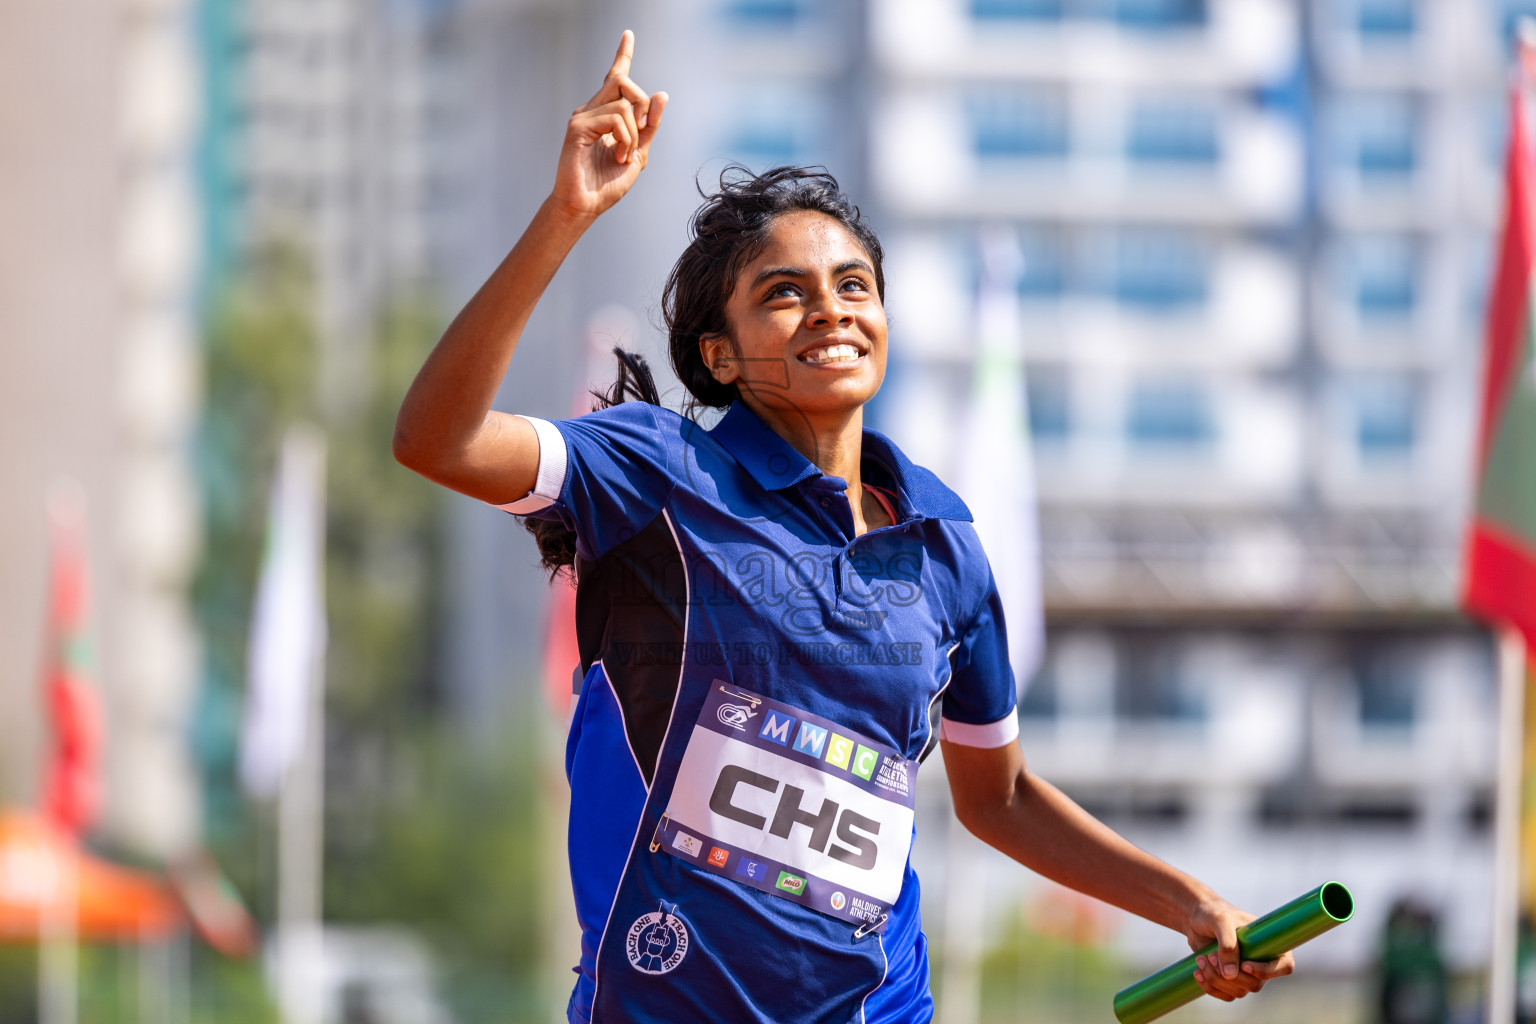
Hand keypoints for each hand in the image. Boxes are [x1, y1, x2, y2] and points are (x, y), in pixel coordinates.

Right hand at [549, 30, 668, 220]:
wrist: (586, 205)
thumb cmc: (608, 183)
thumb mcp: (639, 153)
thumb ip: (650, 126)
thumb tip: (662, 95)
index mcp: (606, 114)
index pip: (615, 77)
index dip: (623, 55)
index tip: (628, 34)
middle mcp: (592, 110)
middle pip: (624, 81)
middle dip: (643, 105)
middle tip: (642, 132)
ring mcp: (583, 116)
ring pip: (624, 104)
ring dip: (635, 135)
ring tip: (625, 156)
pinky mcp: (578, 127)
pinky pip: (615, 119)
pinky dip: (626, 140)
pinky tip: (619, 156)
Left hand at [1185, 896, 1294, 1001]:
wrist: (1196, 918)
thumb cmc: (1213, 913)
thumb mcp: (1221, 921)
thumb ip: (1228, 944)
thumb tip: (1231, 975)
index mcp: (1271, 943)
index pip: (1283, 966)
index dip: (1266, 971)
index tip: (1243, 965)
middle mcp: (1263, 961)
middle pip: (1255, 984)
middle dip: (1230, 974)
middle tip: (1210, 955)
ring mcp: (1248, 973)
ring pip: (1239, 991)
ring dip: (1216, 979)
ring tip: (1201, 959)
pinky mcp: (1232, 980)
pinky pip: (1226, 995)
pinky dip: (1210, 987)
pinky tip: (1197, 973)